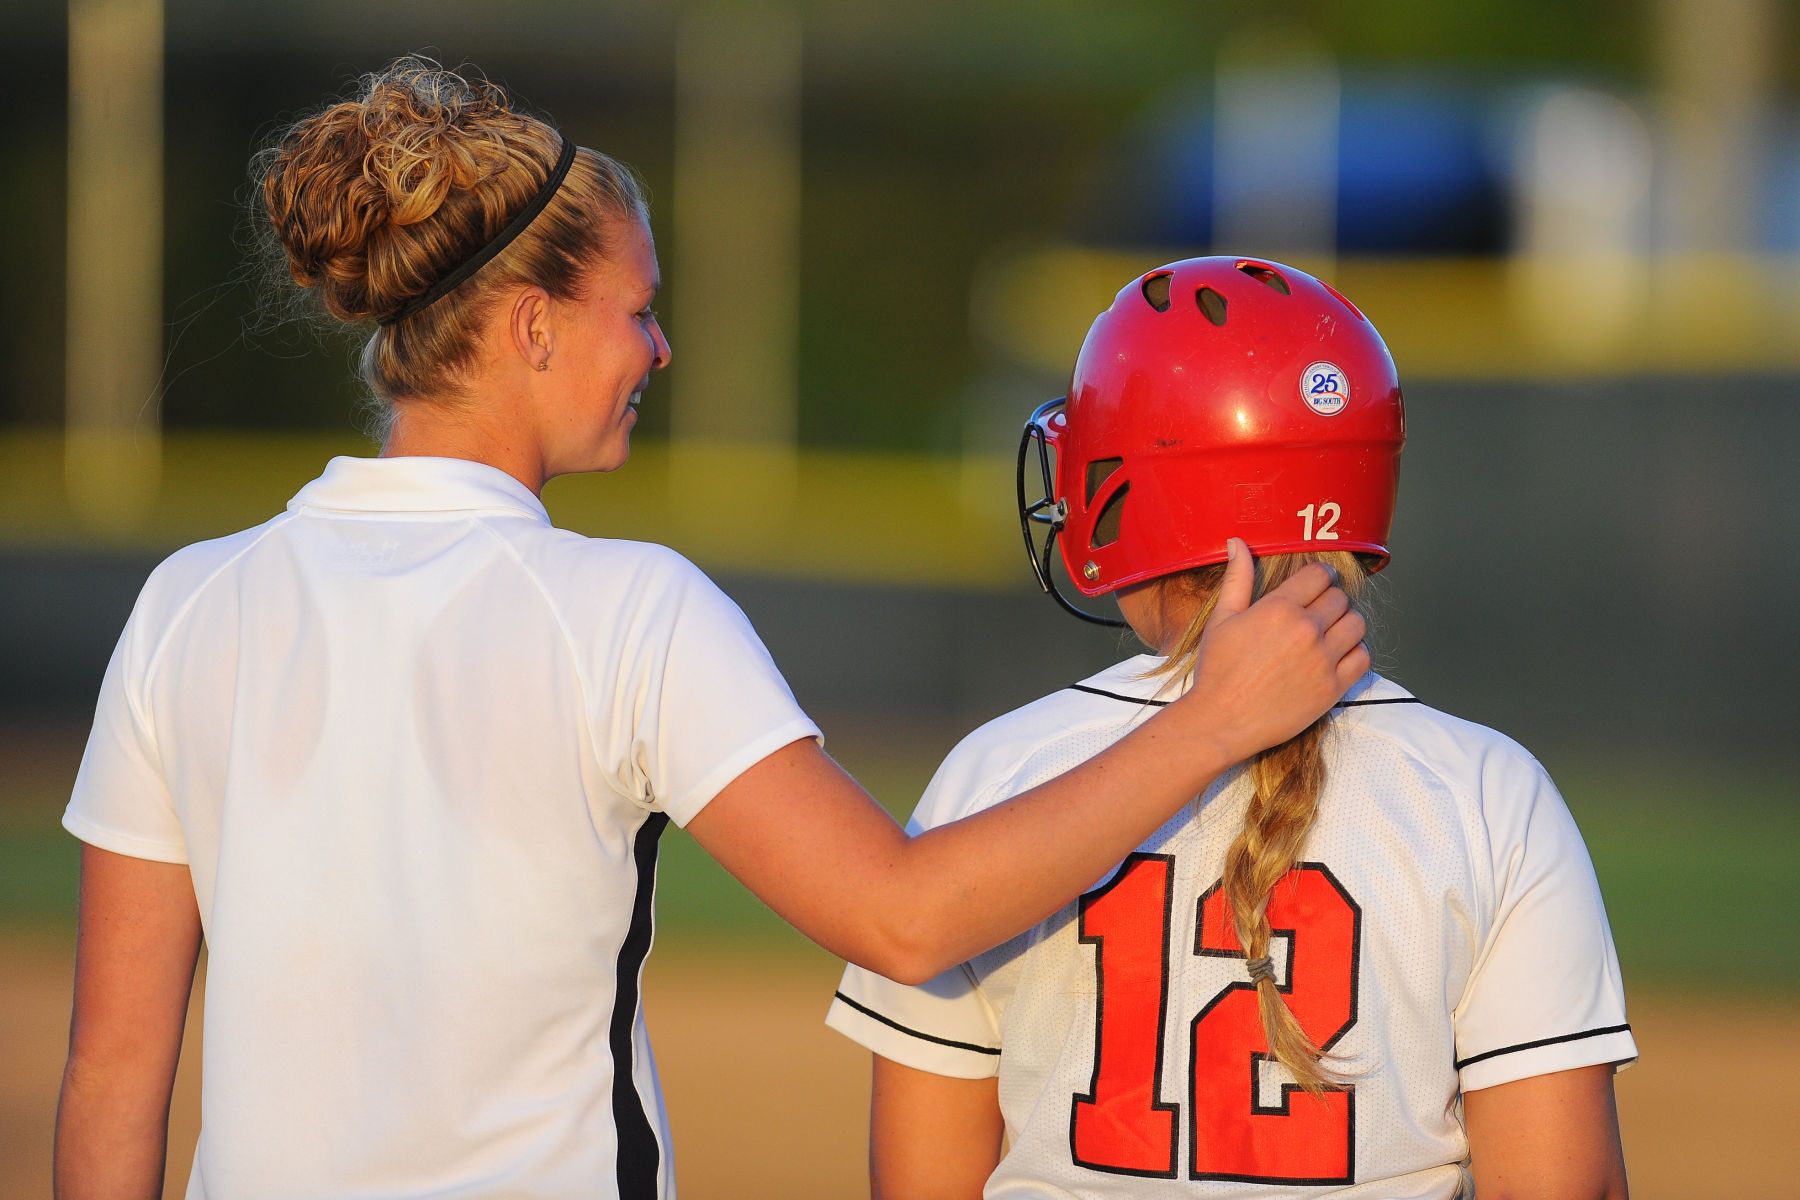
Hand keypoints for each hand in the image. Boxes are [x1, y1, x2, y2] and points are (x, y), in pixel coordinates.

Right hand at [1172, 539, 1367, 766]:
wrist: (1222, 721)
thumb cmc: (1217, 670)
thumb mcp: (1222, 619)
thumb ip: (1237, 578)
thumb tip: (1237, 543)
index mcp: (1279, 608)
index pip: (1320, 575)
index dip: (1318, 577)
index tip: (1314, 586)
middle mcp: (1306, 629)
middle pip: (1340, 598)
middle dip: (1330, 600)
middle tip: (1317, 613)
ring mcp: (1323, 659)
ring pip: (1357, 624)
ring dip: (1346, 623)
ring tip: (1330, 632)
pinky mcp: (1333, 687)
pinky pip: (1363, 657)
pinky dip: (1355, 652)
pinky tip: (1337, 655)